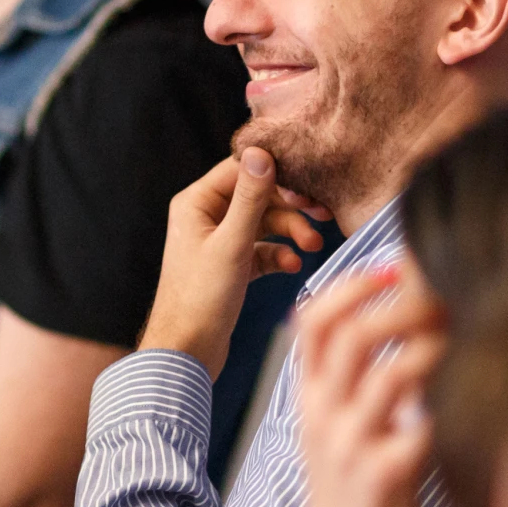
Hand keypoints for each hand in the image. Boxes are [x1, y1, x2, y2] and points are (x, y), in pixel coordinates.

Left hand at [138, 148, 328, 378]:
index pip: (241, 170)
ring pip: (263, 225)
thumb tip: (261, 153)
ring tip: (313, 247)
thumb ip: (250, 198)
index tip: (307, 188)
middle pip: (257, 197)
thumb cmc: (200, 300)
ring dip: (290, 233)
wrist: (186, 353)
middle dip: (290, 209)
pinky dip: (279, 255)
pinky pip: (261, 250)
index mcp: (195, 203)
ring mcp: (218, 242)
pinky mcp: (230, 266)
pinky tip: (293, 267)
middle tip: (321, 215)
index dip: (276, 175)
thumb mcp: (233, 244)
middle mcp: (204, 217)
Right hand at [290, 268, 444, 506]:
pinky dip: (450, 400)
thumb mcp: (335, 429)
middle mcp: (323, 415)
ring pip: (388, 373)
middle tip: (446, 294)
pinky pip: (422, 424)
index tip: (395, 267)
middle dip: (403, 304)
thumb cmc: (350, 492)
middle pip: (351, 334)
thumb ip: (354, 380)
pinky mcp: (385, 477)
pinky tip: (474, 393)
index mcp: (309, 398)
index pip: (313, 320)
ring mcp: (351, 445)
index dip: (353, 284)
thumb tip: (403, 321)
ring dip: (434, 345)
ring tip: (466, 337)